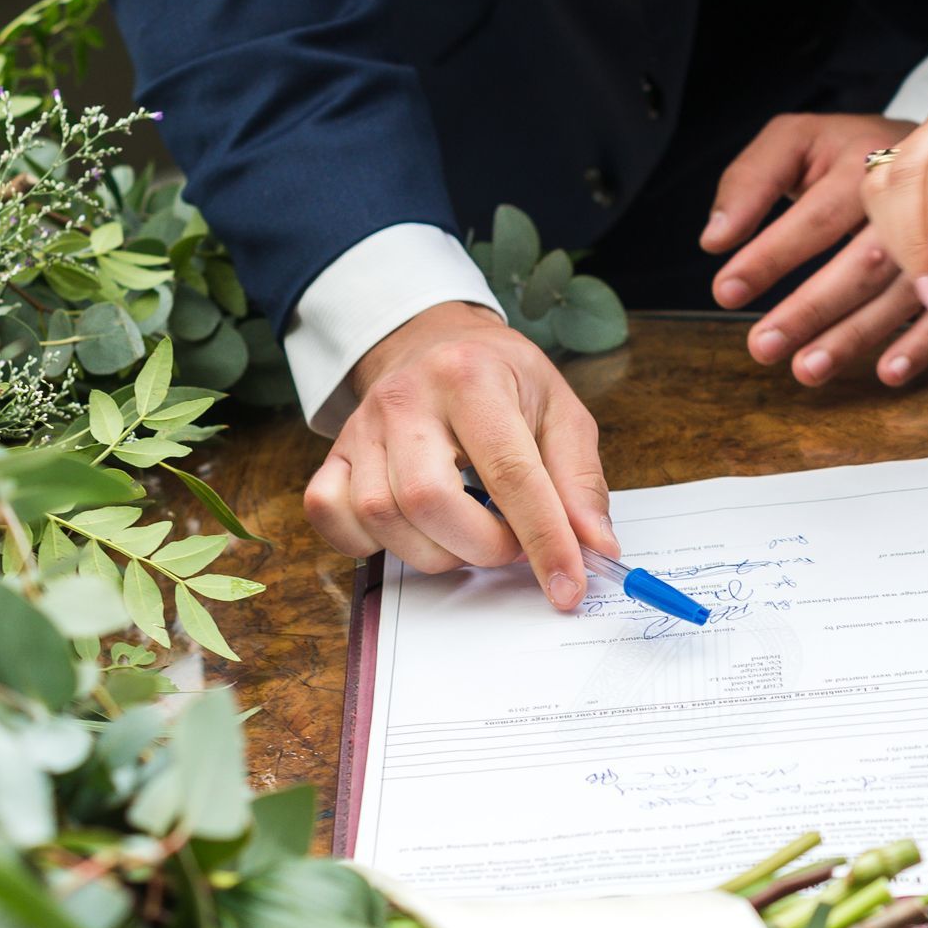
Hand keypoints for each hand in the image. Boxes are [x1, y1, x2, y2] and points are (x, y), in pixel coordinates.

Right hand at [304, 302, 615, 607]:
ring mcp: (361, 427)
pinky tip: (412, 530)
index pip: (509, 473)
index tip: (568, 585)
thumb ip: (579, 481)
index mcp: (471, 378)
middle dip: (481, 546)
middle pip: (429, 499)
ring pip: (381, 517)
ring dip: (436, 551)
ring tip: (468, 533)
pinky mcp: (334, 454)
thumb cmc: (503, 381)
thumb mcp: (560, 412)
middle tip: (509, 543)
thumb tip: (595, 546)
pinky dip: (371, 543)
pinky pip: (332, 515)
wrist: (434, 342)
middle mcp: (407, 399)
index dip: (543, 539)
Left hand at [703, 112, 927, 386]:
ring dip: (856, 336)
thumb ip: (750, 180)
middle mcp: (910, 202)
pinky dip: (922, 346)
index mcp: (865, 161)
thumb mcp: (795, 141)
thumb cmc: (848, 149)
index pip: (816, 217)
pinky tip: (887, 374)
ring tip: (806, 369)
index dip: (772, 256)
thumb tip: (716, 239)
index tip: (726, 292)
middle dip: (810, 309)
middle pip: (862, 261)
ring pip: (903, 293)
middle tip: (761, 346)